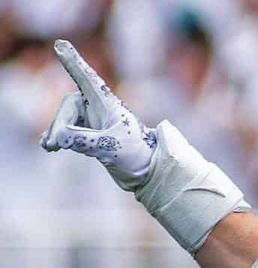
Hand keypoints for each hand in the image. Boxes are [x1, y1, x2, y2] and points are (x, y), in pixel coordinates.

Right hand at [40, 39, 156, 190]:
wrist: (146, 168)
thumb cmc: (135, 153)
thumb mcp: (111, 147)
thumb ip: (85, 141)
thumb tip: (58, 137)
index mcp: (108, 103)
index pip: (88, 79)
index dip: (73, 62)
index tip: (60, 45)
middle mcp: (97, 106)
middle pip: (69, 107)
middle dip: (61, 124)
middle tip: (57, 144)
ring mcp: (91, 119)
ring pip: (65, 120)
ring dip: (57, 132)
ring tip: (51, 147)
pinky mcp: (87, 132)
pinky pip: (66, 130)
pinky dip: (57, 136)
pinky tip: (48, 145)